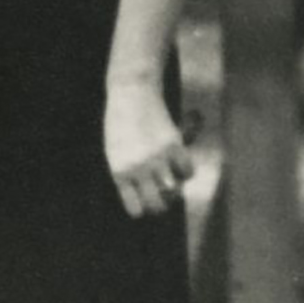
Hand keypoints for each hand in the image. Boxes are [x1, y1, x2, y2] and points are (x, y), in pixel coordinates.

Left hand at [104, 78, 194, 218]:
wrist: (130, 92)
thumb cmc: (121, 123)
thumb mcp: (116, 151)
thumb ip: (128, 173)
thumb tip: (152, 193)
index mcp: (119, 173)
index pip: (136, 209)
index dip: (144, 208)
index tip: (146, 198)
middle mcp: (137, 169)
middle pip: (157, 205)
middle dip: (163, 204)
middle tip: (165, 195)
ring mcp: (156, 157)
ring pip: (174, 191)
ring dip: (176, 189)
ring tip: (172, 179)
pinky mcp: (173, 145)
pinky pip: (187, 171)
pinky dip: (186, 171)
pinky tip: (179, 162)